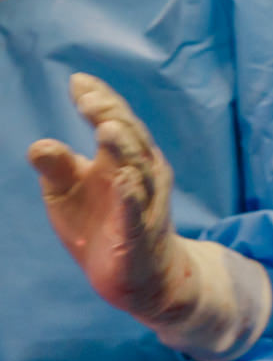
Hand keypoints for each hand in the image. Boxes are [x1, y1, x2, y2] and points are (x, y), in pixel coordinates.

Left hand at [27, 74, 268, 360]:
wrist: (139, 277)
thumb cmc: (102, 225)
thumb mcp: (69, 192)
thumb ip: (57, 166)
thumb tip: (38, 144)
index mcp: (126, 160)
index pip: (118, 122)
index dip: (101, 101)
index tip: (78, 82)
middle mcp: (144, 177)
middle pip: (131, 140)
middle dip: (111, 116)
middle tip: (89, 99)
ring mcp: (145, 206)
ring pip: (139, 171)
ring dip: (124, 149)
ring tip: (106, 128)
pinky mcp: (139, 236)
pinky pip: (137, 214)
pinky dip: (131, 197)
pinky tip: (122, 181)